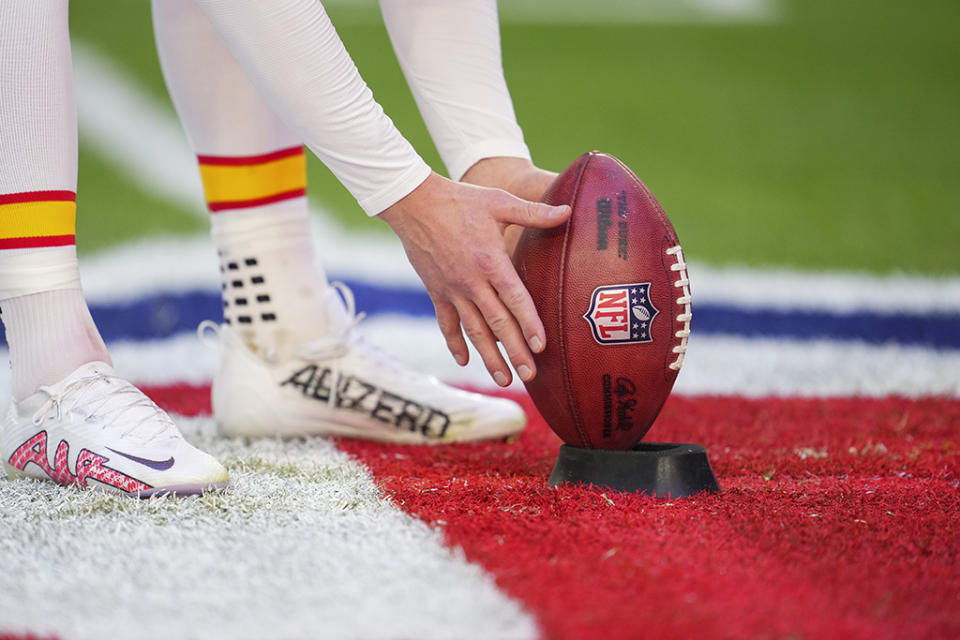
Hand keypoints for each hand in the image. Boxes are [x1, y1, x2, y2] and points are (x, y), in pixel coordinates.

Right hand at [379, 172, 570, 386]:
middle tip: (529, 375)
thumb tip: (568, 211)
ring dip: (488, 356)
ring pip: (473, 330)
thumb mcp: (499, 202)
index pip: (514, 298)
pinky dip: (454, 343)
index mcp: (490, 261)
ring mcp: (452, 290)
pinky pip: (446, 323)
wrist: (414, 204)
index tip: (541, 345)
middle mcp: (471, 281)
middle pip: (497, 323)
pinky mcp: (436, 291)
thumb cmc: (461, 200)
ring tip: (504, 379)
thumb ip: (534, 212)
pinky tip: (464, 361)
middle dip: (514, 351)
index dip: (529, 323)